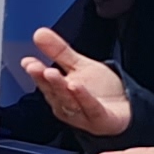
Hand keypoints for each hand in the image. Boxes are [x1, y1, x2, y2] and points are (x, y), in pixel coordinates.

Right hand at [17, 27, 131, 138]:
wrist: (126, 107)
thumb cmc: (100, 91)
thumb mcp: (79, 65)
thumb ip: (59, 51)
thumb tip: (39, 33)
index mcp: (58, 92)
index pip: (44, 82)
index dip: (35, 72)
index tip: (28, 62)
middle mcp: (67, 106)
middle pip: (54, 92)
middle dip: (45, 80)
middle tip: (38, 67)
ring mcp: (83, 115)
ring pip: (69, 101)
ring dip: (60, 88)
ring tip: (53, 74)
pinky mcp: (101, 120)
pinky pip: (91, 108)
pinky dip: (83, 98)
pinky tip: (76, 86)